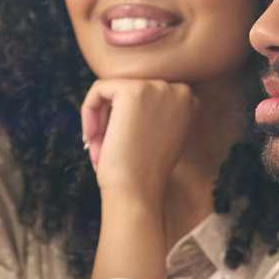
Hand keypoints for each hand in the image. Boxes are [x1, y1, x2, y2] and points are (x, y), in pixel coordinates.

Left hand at [80, 79, 198, 199]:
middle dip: (112, 120)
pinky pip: (98, 90)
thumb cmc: (142, 171)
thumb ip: (151, 110)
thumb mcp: (156, 134)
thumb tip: (124, 92)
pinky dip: (89, 112)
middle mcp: (180, 90)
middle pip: (130, 91)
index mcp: (190, 102)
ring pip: (113, 91)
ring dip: (101, 120)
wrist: (136, 191)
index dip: (128, 121)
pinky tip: (92, 137)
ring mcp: (158, 88)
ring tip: (99, 148)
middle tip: (105, 150)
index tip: (122, 146)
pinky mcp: (133, 90)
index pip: (147, 96)